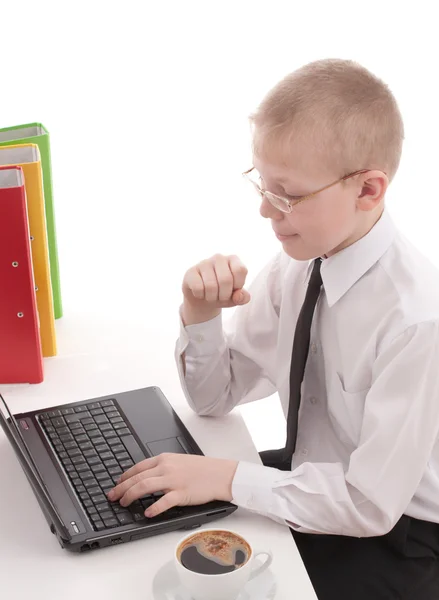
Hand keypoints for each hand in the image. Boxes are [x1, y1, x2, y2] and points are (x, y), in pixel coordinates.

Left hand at [107, 453, 238, 517]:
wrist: (221, 473)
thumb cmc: (202, 469)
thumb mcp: (180, 461)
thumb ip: (163, 467)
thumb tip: (147, 476)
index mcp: (165, 459)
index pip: (138, 467)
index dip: (124, 477)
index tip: (117, 484)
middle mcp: (167, 468)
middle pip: (137, 477)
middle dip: (121, 488)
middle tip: (112, 497)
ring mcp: (174, 480)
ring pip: (145, 486)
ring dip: (131, 495)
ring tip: (123, 504)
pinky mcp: (182, 493)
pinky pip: (164, 501)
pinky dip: (153, 508)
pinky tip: (147, 513)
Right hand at [182, 254, 249, 325]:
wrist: (202, 298)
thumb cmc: (223, 294)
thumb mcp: (236, 298)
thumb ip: (243, 298)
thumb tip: (238, 296)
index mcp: (233, 259)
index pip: (240, 270)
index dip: (238, 285)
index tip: (234, 289)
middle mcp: (219, 257)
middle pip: (225, 279)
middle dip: (224, 295)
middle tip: (221, 297)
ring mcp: (204, 263)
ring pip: (211, 286)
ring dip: (212, 297)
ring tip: (211, 295)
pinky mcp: (191, 271)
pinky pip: (198, 288)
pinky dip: (201, 296)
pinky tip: (200, 292)